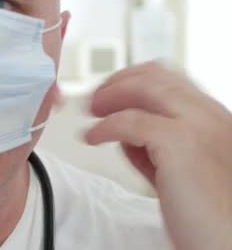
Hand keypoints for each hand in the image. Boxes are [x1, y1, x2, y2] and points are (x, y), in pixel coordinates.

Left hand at [85, 62, 231, 249]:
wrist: (231, 246)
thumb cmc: (211, 221)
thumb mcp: (185, 174)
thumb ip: (159, 148)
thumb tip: (126, 134)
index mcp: (216, 121)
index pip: (173, 81)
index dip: (136, 81)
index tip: (112, 92)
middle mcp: (212, 117)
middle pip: (158, 76)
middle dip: (119, 81)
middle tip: (95, 98)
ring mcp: (199, 127)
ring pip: (147, 87)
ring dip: (111, 95)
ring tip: (90, 111)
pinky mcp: (181, 144)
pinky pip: (130, 121)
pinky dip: (105, 126)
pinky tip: (93, 137)